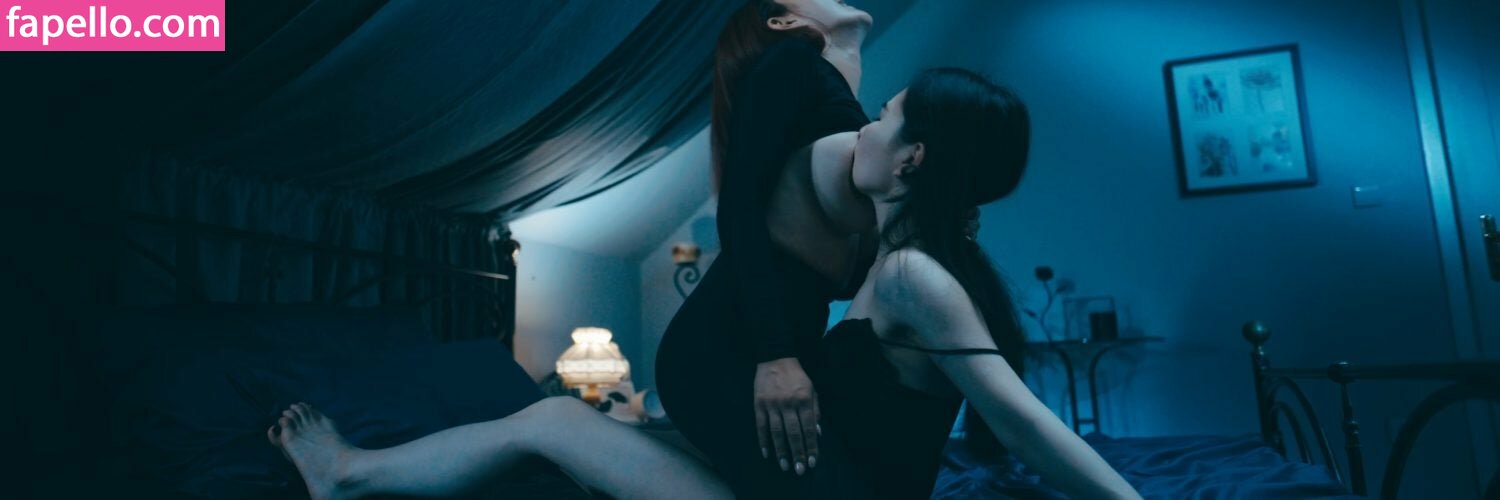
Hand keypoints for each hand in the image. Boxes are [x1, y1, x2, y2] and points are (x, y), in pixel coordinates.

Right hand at [754, 356, 819, 475]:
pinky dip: (763, 440)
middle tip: (799, 470)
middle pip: (794, 433)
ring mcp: (772, 404)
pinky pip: (761, 425)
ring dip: (781, 450)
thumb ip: (815, 411)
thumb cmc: (797, 377)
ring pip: (777, 432)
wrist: (776, 358)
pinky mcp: (759, 404)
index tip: (813, 461)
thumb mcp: (812, 390)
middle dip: (798, 453)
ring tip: (784, 466)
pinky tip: (766, 453)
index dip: (811, 446)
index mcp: (804, 400)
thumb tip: (818, 434)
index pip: (809, 428)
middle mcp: (789, 403)